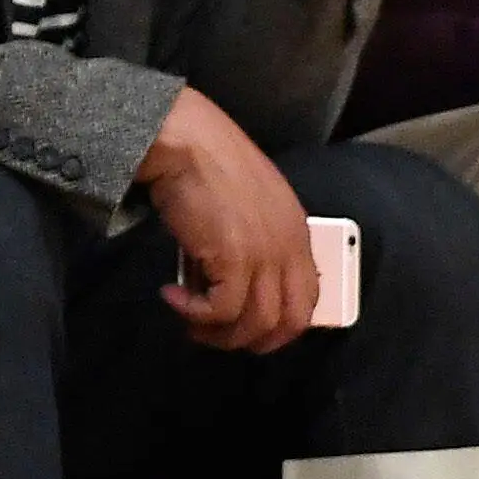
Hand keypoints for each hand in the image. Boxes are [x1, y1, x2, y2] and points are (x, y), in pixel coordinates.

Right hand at [137, 85, 317, 353]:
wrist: (185, 139)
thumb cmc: (207, 158)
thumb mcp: (249, 200)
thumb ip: (255, 237)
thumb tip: (228, 278)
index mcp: (297, 231)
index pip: (307, 300)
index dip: (277, 324)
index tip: (244, 325)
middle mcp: (289, 247)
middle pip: (288, 322)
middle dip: (251, 340)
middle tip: (215, 334)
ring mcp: (265, 254)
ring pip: (255, 323)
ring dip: (218, 332)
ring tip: (188, 319)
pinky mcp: (234, 259)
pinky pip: (221, 311)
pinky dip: (194, 314)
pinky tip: (171, 297)